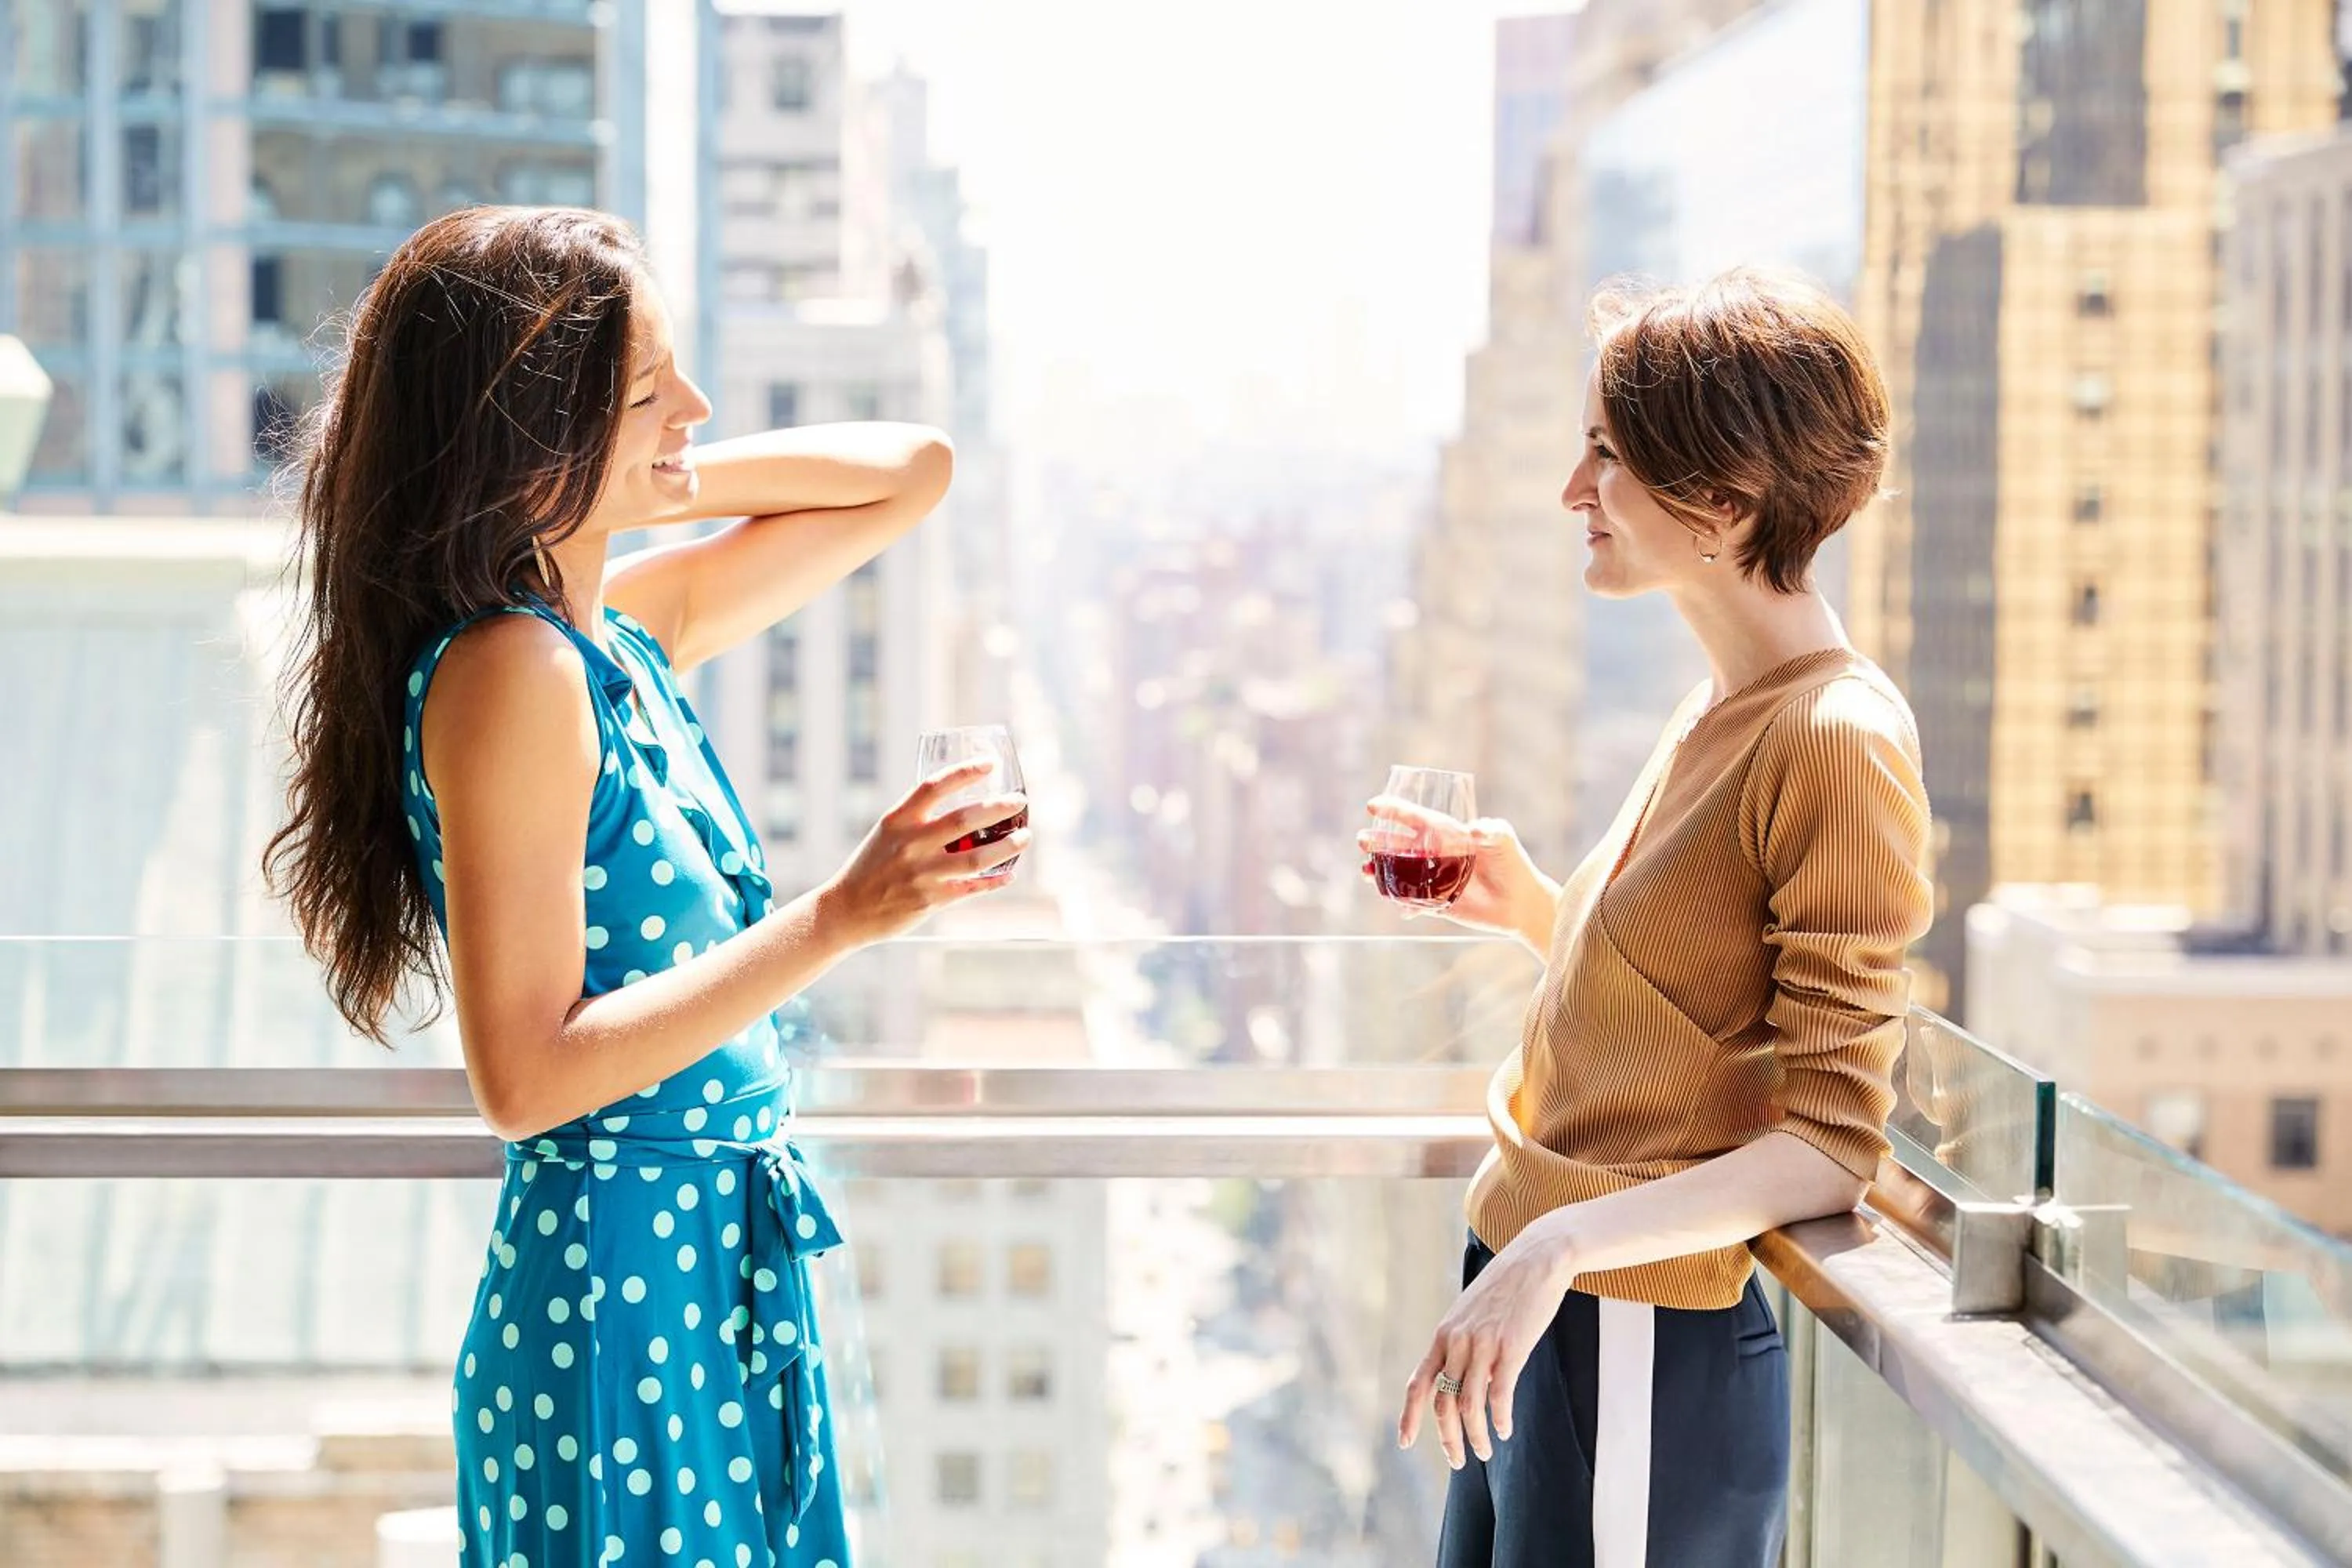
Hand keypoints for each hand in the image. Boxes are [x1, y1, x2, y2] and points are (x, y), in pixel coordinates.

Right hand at [821, 761, 1029, 944]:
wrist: (847, 910)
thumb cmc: (871, 867)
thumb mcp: (887, 833)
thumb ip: (918, 819)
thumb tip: (960, 807)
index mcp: (897, 820)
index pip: (934, 786)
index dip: (965, 771)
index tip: (989, 763)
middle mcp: (911, 844)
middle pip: (965, 819)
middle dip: (999, 807)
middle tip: (1018, 801)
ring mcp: (922, 873)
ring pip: (977, 857)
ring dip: (1008, 846)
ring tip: (1025, 836)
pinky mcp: (931, 900)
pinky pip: (973, 888)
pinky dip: (995, 880)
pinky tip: (1008, 874)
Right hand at [1357, 800, 1549, 936]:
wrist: (1521, 901)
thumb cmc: (1514, 863)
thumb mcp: (1503, 837)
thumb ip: (1491, 829)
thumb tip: (1474, 829)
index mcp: (1448, 834)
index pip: (1416, 819)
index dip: (1394, 811)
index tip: (1373, 805)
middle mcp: (1437, 855)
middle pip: (1400, 845)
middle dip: (1379, 842)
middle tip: (1362, 840)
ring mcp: (1434, 879)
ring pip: (1400, 872)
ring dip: (1380, 870)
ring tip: (1364, 870)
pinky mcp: (1437, 902)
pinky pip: (1411, 900)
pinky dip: (1398, 900)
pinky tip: (1387, 897)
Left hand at [1398, 1224, 1576, 1468]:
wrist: (1535, 1259)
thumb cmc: (1504, 1288)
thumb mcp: (1470, 1313)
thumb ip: (1460, 1343)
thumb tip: (1459, 1377)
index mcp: (1443, 1334)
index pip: (1418, 1382)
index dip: (1409, 1415)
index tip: (1405, 1442)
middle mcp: (1457, 1341)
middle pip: (1442, 1402)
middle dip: (1448, 1438)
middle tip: (1458, 1460)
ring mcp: (1483, 1344)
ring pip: (1470, 1404)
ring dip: (1475, 1436)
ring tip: (1484, 1451)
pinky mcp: (1511, 1347)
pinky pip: (1500, 1394)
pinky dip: (1500, 1418)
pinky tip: (1504, 1430)